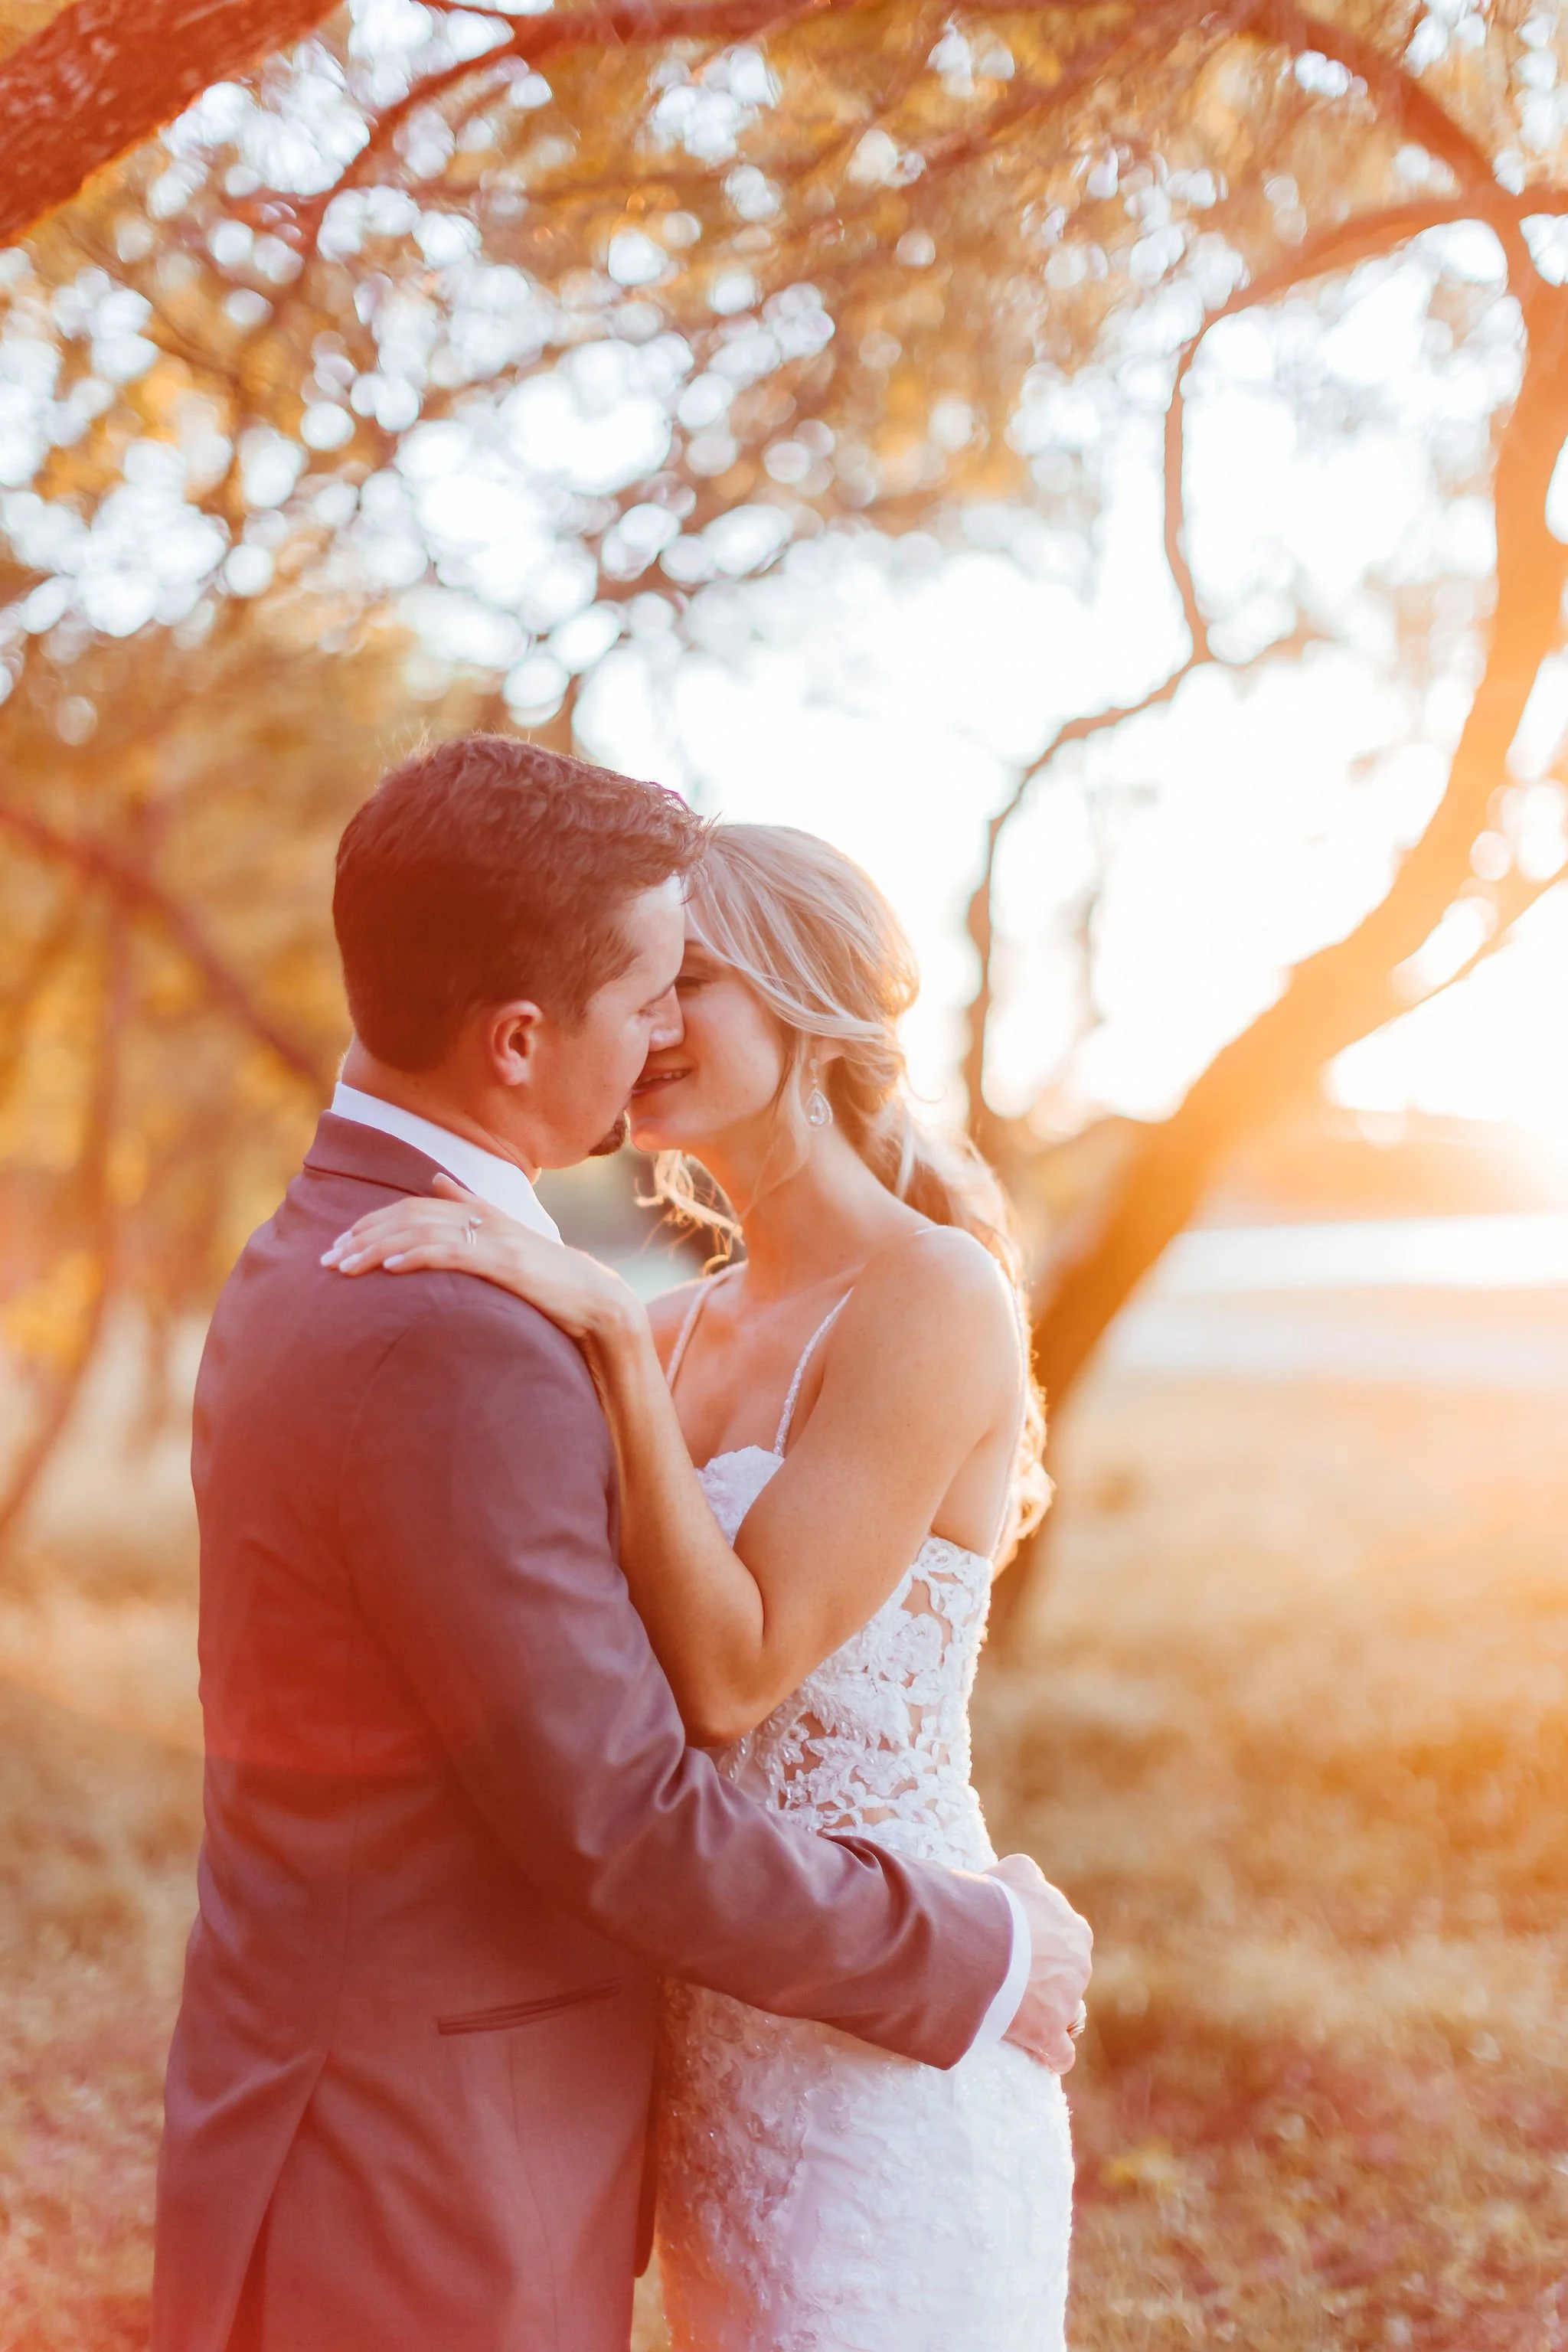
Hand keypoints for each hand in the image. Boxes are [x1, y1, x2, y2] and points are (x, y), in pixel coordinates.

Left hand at [322, 1173, 642, 1345]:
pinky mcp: (504, 1261)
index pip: (413, 1207)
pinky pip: (453, 1253)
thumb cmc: (549, 1277)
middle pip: (409, 1216)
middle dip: (363, 1236)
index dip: (373, 1222)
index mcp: (480, 1211)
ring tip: (344, 1267)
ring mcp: (494, 1237)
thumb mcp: (503, 1236)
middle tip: (327, 1259)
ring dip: (377, 1249)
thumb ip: (469, 1206)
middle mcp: (483, 1217)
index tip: (340, 1243)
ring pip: (422, 1232)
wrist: (596, 1299)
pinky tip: (391, 1269)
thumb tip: (436, 1180)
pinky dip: (418, 1256)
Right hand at [988, 1853, 1091, 2075]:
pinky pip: (1059, 2052)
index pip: (1062, 1935)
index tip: (1015, 1942)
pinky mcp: (1048, 2032)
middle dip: (1046, 1975)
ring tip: (1019, 2012)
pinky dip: (1051, 2054)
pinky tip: (1040, 2055)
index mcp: (1073, 1928)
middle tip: (1009, 1975)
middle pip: (1066, 1973)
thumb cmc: (996, 1902)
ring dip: (1050, 2011)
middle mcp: (1077, 1963)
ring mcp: (1066, 2000)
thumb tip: (1022, 1874)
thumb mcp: (1013, 1873)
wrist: (984, 1940)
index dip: (1038, 1940)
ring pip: (1067, 2010)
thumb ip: (1024, 1875)